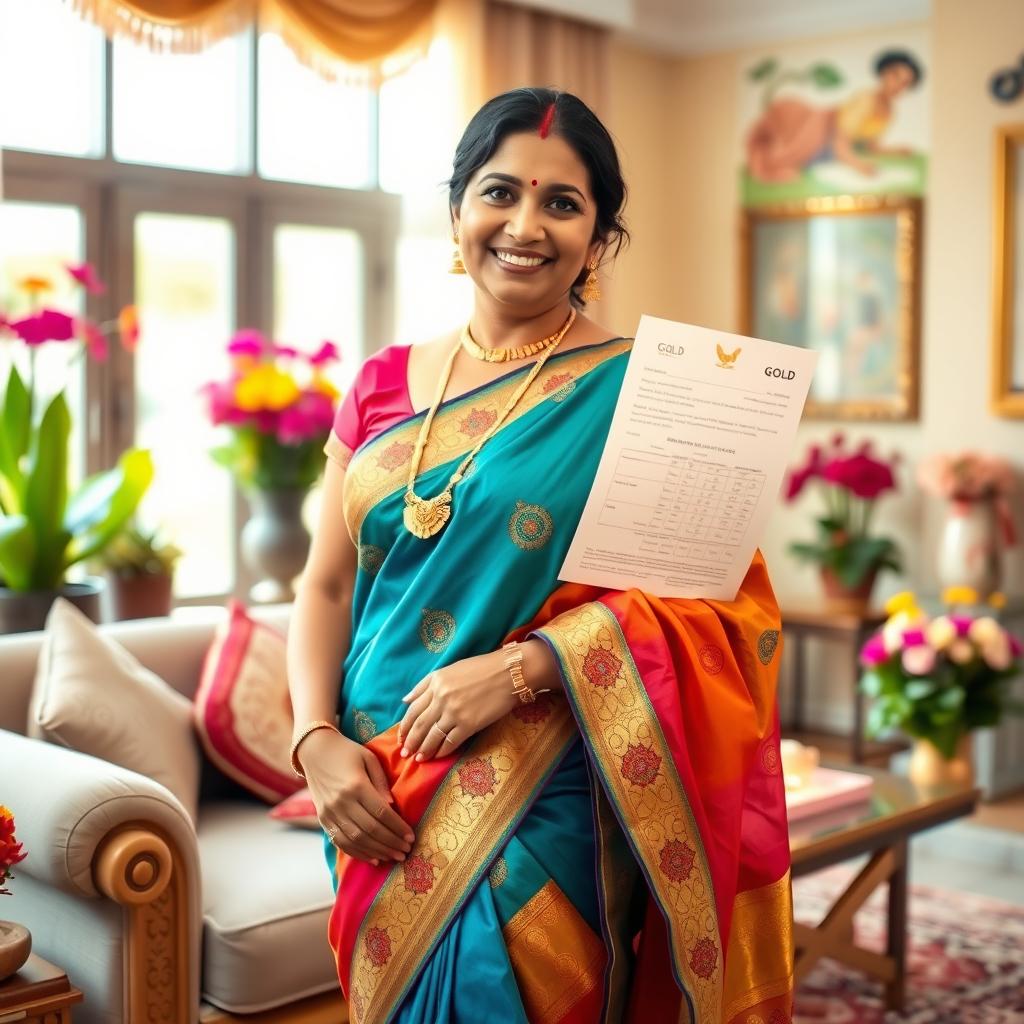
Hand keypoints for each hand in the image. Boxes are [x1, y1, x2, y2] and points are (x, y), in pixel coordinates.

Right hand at [298, 728, 414, 865]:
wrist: (314, 752)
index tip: (411, 837)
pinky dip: (358, 853)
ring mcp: (330, 813)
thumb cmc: (347, 752)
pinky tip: (374, 858)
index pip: (381, 813)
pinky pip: (341, 842)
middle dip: (391, 843)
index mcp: (356, 785)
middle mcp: (341, 802)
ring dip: (378, 851)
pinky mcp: (323, 820)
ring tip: (394, 856)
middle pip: (370, 830)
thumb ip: (381, 782)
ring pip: (356, 840)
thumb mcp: (369, 758)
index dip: (398, 827)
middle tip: (406, 851)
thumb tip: (392, 806)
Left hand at [398, 640, 561, 761]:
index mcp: (435, 682)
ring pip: (432, 736)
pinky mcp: (469, 724)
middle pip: (419, 725)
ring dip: (423, 750)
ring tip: (418, 758)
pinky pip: (450, 742)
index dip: (405, 726)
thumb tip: (405, 700)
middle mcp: (441, 698)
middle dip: (410, 742)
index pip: (413, 709)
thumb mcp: (449, 669)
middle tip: (404, 754)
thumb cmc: (481, 668)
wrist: (509, 673)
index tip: (401, 736)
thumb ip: (425, 684)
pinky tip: (438, 756)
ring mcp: (454, 712)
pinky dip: (442, 751)